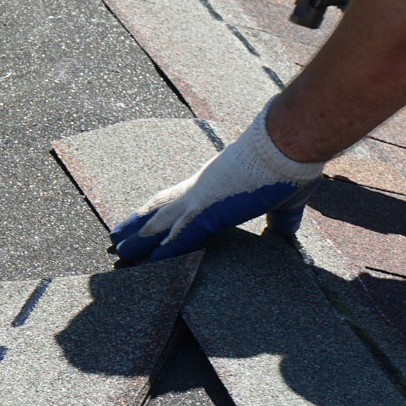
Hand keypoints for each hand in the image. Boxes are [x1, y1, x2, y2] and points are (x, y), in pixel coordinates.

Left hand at [109, 113, 324, 260]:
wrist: (289, 142)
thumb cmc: (288, 165)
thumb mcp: (283, 201)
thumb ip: (279, 220)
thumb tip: (283, 234)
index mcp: (213, 185)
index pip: (176, 202)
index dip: (157, 214)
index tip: (142, 225)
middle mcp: (199, 189)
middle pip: (158, 210)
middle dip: (136, 227)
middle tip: (115, 240)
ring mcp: (200, 198)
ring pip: (158, 222)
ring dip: (137, 238)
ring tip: (116, 250)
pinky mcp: (208, 209)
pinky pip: (177, 236)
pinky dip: (161, 251)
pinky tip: (146, 263)